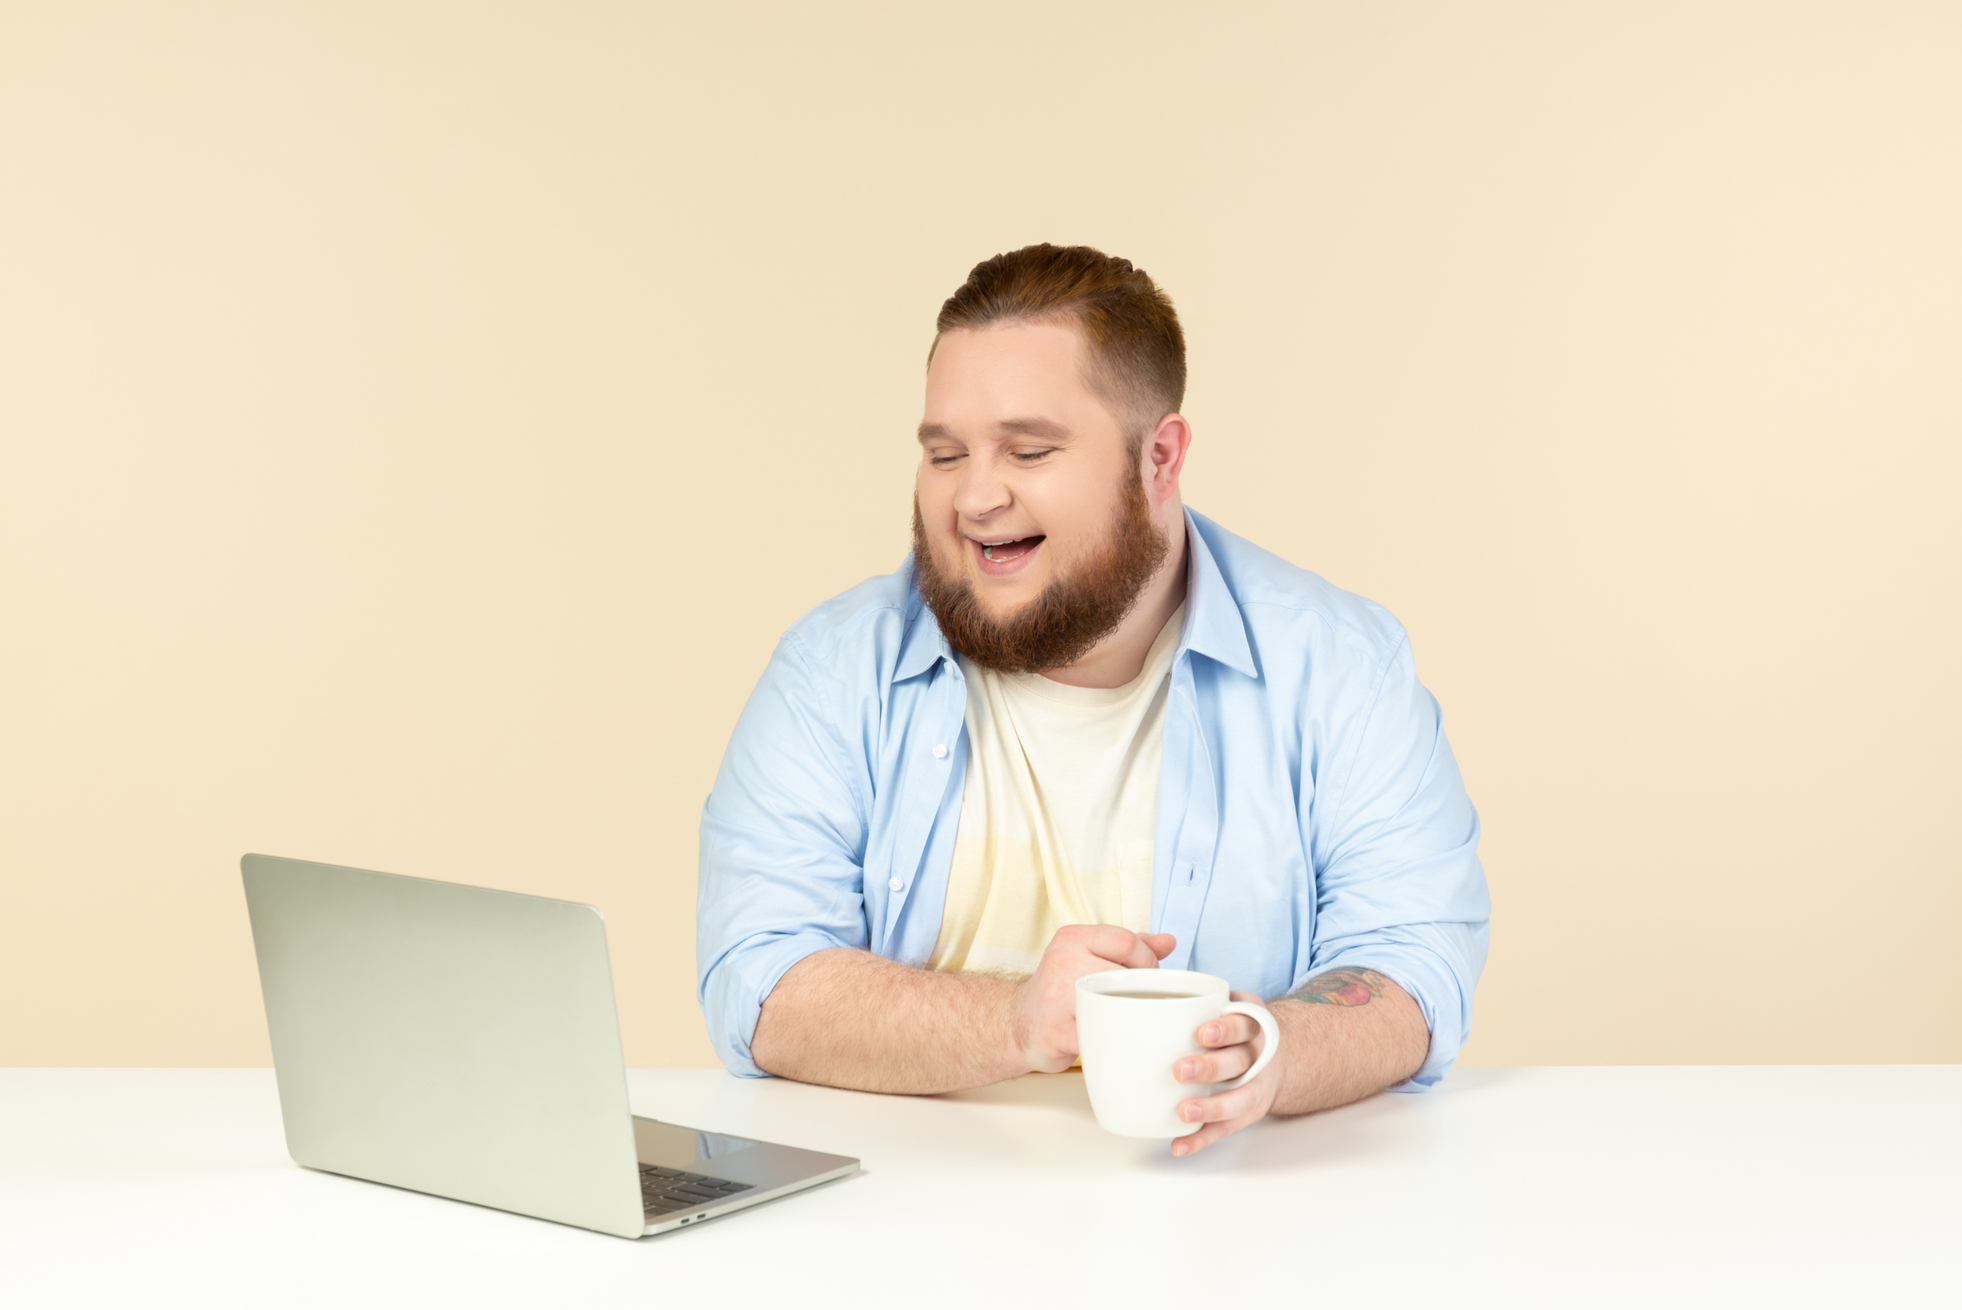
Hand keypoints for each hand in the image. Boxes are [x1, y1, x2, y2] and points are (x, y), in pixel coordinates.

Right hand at [1011, 925, 1174, 1072]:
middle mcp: (1061, 960)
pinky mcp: (1056, 1031)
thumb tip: (1169, 942)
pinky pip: (1101, 1036)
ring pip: (1117, 1005)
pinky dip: (1116, 1041)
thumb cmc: (1060, 991)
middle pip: (1125, 974)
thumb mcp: (1089, 958)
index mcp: (1072, 938)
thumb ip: (1130, 948)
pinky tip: (1114, 1041)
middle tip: (1137, 1003)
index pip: (1127, 942)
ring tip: (1126, 1021)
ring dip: (1130, 1017)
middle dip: (1140, 992)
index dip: (1146, 962)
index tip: (1145, 979)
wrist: (1017, 1025)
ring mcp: (1056, 996)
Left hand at [1169, 991, 1275, 1156]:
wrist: (1274, 1057)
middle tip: (1180, 1070)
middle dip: (1211, 1067)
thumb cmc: (1235, 1028)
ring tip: (1184, 1112)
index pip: (1243, 1025)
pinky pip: (1226, 1128)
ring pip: (1240, 1098)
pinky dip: (1202, 1139)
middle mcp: (1258, 1056)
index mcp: (1251, 1025)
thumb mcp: (1226, 1005)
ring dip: (1211, 1107)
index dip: (1225, 1030)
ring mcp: (1255, 1086)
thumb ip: (1195, 1002)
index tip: (1202, 1033)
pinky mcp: (1247, 1113)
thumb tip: (1135, 1003)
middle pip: (1240, 1062)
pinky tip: (1180, 1145)